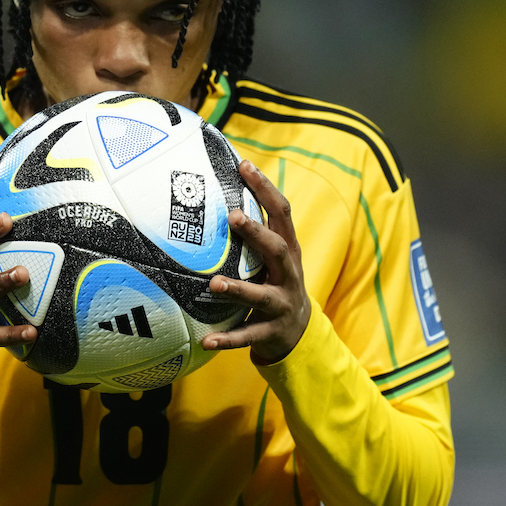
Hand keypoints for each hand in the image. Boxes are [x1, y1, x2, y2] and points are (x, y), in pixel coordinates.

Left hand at [201, 160, 310, 364]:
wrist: (299, 334)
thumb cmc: (275, 284)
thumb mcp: (273, 258)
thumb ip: (254, 234)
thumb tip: (217, 194)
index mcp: (287, 250)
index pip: (281, 213)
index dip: (265, 188)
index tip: (245, 166)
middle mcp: (288, 274)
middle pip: (277, 249)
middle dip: (257, 233)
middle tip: (233, 216)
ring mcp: (281, 304)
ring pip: (261, 296)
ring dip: (238, 290)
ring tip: (214, 285)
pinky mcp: (271, 332)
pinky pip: (248, 335)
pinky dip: (228, 339)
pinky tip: (206, 339)